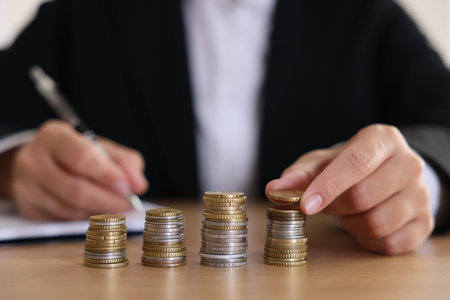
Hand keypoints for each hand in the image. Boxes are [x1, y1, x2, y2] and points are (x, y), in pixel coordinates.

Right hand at [10, 120, 147, 219]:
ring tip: (114, 207)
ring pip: (68, 208)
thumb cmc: (78, 153)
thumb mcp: (103, 148)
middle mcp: (33, 158)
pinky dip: (83, 217)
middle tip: (128, 205)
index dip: (106, 175)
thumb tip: (139, 186)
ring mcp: (25, 185)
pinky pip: (61, 219)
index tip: (127, 188)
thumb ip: (126, 163)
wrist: (42, 161)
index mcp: (54, 135)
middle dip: (107, 200)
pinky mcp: (26, 206)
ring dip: (97, 211)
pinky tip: (94, 210)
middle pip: (74, 188)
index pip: (81, 157)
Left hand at [266, 124, 433, 254]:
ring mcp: (420, 195)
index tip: (305, 205)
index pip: (355, 162)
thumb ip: (298, 174)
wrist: (387, 174)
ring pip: (377, 223)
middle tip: (323, 205)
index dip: (328, 186)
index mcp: (382, 140)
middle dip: (334, 207)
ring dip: (350, 224)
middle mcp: (409, 164)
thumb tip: (274, 190)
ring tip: (346, 213)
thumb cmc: (349, 166)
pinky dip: (367, 240)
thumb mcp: (322, 162)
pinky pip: (389, 244)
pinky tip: (362, 226)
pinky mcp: (425, 223)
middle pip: (363, 196)